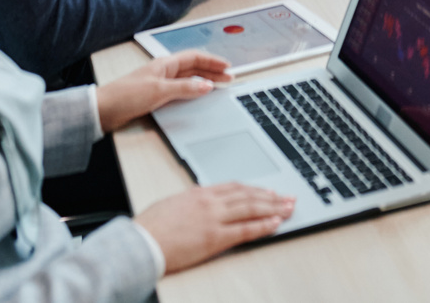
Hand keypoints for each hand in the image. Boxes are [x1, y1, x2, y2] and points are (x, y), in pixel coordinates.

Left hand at [96, 50, 229, 134]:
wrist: (104, 110)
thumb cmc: (127, 95)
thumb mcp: (159, 91)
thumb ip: (184, 88)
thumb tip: (206, 85)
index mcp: (165, 64)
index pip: (194, 58)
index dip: (212, 61)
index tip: (227, 66)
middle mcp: (164, 71)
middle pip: (193, 68)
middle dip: (212, 72)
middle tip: (228, 79)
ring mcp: (160, 84)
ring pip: (188, 79)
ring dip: (203, 81)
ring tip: (218, 87)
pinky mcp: (155, 96)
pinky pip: (180, 90)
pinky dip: (192, 92)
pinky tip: (197, 97)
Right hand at [136, 184, 294, 272]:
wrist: (141, 242)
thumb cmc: (151, 226)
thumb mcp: (173, 204)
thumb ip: (190, 201)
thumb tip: (199, 200)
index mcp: (199, 193)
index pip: (234, 187)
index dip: (254, 189)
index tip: (267, 190)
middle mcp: (210, 202)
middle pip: (248, 195)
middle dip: (271, 196)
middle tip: (288, 197)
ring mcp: (214, 218)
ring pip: (251, 208)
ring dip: (273, 208)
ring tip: (288, 208)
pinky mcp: (215, 238)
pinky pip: (245, 229)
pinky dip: (262, 225)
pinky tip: (275, 224)